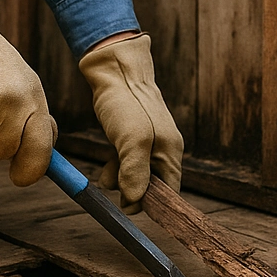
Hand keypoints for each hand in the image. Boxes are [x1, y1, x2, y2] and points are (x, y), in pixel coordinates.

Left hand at [79, 33, 182, 212]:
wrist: (114, 69)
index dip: (153, 204)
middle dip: (133, 191)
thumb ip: (135, 171)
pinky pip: (128, 162)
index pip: (170, 191)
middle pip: (153, 185)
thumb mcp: (132, 140)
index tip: (130, 207)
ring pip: (137, 174)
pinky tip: (106, 166)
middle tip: (114, 188)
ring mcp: (148, 142)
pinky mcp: (133, 136)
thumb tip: (134, 200)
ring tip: (106, 177)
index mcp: (170, 151)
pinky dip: (117, 168)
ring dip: (121, 180)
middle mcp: (163, 149)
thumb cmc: (126, 102)